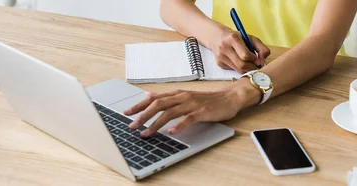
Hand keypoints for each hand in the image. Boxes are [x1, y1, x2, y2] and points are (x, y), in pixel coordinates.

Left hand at [124, 81, 259, 137]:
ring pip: (169, 113)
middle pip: (158, 105)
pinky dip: (179, 125)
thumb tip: (150, 96)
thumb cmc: (208, 100)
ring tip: (146, 133)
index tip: (126, 112)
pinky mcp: (202, 112)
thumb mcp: (186, 96)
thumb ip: (169, 98)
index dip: (139, 105)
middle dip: (143, 115)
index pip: (154, 98)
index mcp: (177, 93)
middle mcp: (182, 97)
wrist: (230, 97)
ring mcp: (192, 104)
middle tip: (132, 126)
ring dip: (156, 123)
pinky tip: (172, 132)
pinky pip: (188, 119)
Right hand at [212, 30, 270, 73]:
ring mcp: (220, 57)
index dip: (254, 60)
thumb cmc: (237, 38)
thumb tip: (263, 60)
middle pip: (241, 64)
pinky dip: (240, 68)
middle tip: (256, 66)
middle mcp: (224, 47)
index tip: (259, 61)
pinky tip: (240, 62)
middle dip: (252, 67)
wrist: (218, 37)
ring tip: (250, 64)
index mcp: (233, 38)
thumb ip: (261, 48)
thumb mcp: (250, 38)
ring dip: (247, 69)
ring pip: (238, 69)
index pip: (245, 55)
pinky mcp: (219, 64)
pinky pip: (234, 70)